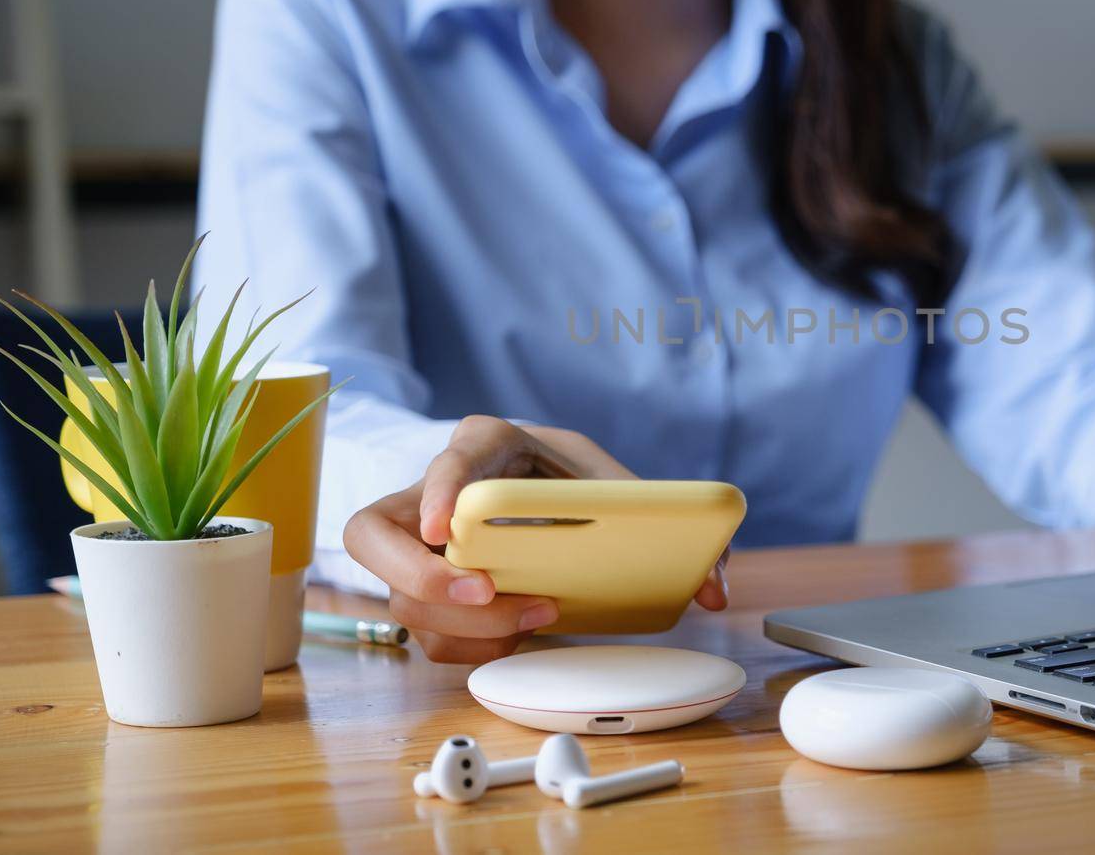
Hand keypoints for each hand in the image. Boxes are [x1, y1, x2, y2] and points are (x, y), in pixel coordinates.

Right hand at [344, 416, 729, 662]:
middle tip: (483, 594)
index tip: (447, 528)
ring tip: (533, 619)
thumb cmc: (573, 480)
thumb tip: (717, 587)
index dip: (437, 490)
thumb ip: (671, 525)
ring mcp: (416, 545)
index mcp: (487, 448)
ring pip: (400, 595)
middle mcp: (431, 493)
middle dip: (425, 576)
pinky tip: (513, 637)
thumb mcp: (619, 485)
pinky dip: (467, 647)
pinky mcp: (419, 589)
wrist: (546, 489)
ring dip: (463, 626)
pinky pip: (422, 632)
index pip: (446, 457)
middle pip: (377, 535)